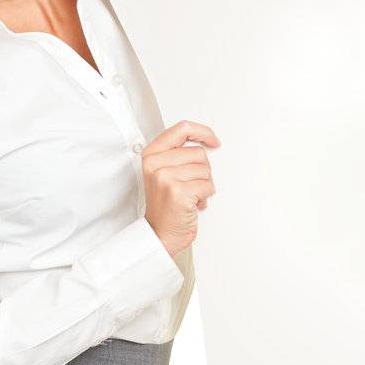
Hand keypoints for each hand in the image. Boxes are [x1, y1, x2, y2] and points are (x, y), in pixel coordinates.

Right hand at [142, 120, 221, 257]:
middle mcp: (156, 164)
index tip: (214, 141)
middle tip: (191, 186)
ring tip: (191, 196)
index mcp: (151, 155)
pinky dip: (205, 197)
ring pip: (205, 170)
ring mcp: (166, 178)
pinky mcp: (178, 192)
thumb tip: (206, 143)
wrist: (159, 235)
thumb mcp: (163, 173)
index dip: (203, 132)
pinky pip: (207, 186)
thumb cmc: (165, 207)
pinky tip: (193, 204)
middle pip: (198, 153)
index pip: (182, 129)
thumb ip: (178, 155)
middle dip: (202, 171)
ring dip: (204, 186)